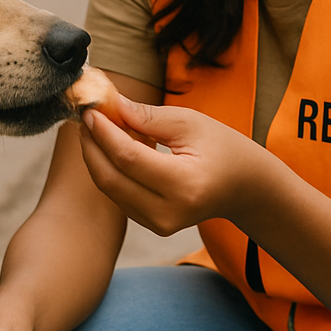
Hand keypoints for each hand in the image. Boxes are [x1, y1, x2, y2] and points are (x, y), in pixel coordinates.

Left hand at [78, 95, 275, 235]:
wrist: (245, 187)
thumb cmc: (223, 148)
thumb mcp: (190, 123)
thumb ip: (147, 116)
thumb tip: (110, 105)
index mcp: (185, 184)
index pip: (129, 158)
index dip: (104, 133)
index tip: (90, 110)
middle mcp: (169, 212)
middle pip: (111, 178)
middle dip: (92, 146)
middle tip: (86, 117)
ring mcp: (160, 224)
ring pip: (110, 189)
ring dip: (97, 157)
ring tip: (97, 128)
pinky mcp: (152, 225)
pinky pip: (119, 196)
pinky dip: (110, 169)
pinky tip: (111, 147)